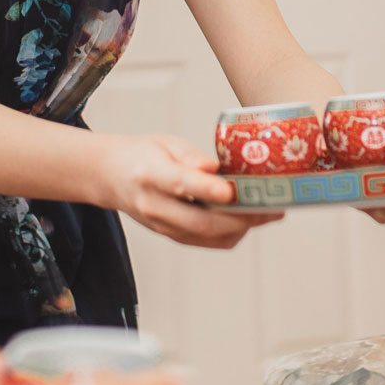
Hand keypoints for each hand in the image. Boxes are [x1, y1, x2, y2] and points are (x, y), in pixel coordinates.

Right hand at [99, 134, 283, 248]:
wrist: (112, 177)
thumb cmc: (144, 154)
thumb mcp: (164, 142)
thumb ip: (190, 155)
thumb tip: (216, 169)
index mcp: (150, 175)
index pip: (181, 184)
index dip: (207, 188)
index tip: (232, 190)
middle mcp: (154, 206)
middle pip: (201, 222)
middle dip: (242, 218)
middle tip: (273, 207)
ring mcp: (162, 226)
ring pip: (208, 237)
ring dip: (243, 228)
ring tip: (270, 212)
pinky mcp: (172, 236)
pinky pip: (207, 242)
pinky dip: (232, 233)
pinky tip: (249, 219)